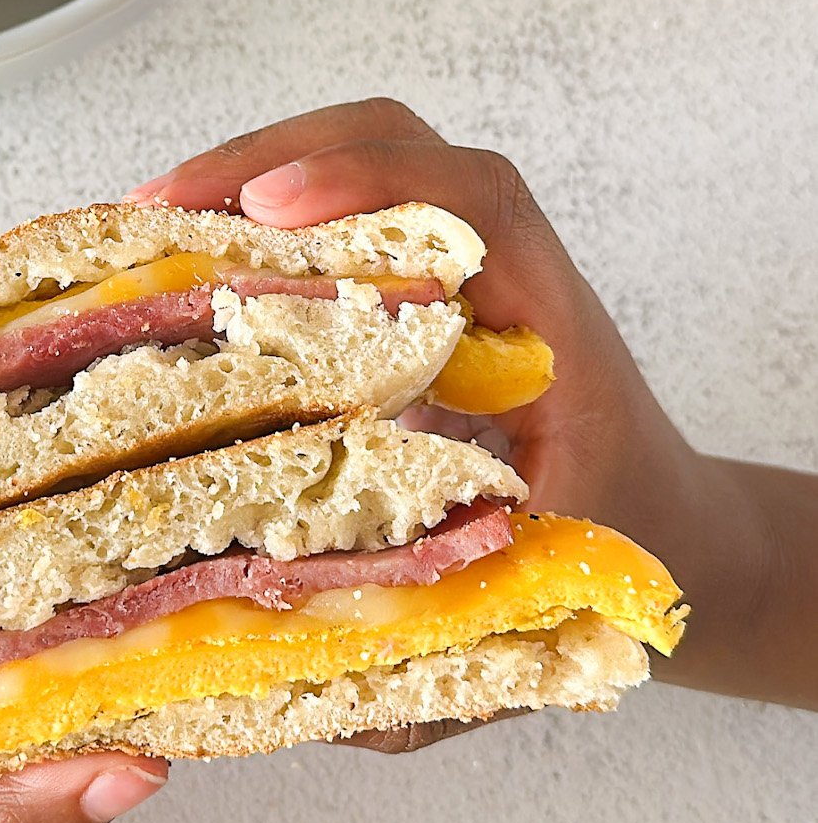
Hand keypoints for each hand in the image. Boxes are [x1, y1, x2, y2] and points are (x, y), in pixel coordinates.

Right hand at [130, 98, 786, 717]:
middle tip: (160, 213)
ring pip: (361, 163)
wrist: (670, 522)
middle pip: (396, 143)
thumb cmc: (621, 545)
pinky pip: (343, 213)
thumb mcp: (544, 595)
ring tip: (152, 227)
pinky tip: (191, 261)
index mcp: (549, 326)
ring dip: (251, 176)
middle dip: (267, 157)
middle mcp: (507, 270)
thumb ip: (455, 637)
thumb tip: (323, 678)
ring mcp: (465, 262)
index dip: (367, 184)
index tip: (270, 211)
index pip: (474, 205)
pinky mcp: (425, 278)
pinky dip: (261, 217)